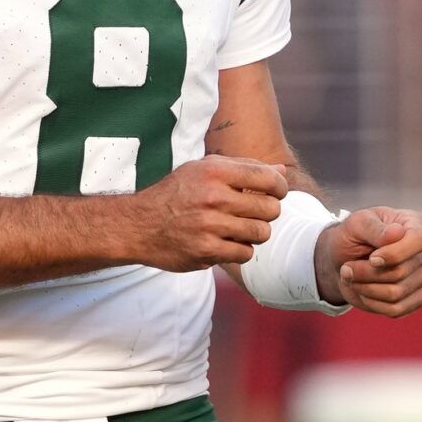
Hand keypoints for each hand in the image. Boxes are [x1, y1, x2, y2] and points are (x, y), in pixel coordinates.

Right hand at [123, 157, 287, 270]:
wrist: (139, 224)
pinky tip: (228, 242)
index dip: (280, 187)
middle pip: (270, 209)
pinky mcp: (205, 252)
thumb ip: (245, 168)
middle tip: (256, 212)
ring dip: (256, 232)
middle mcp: (213, 198)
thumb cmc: (177, 193)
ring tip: (242, 227)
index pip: (269, 179)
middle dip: (268, 211)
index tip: (275, 193)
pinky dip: (241, 249)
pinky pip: (244, 253)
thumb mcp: (204, 169)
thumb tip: (282, 170)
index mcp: (215, 172)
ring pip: (261, 233)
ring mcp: (209, 227)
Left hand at [316, 208, 421, 316]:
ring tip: (352, 278)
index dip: (394, 253)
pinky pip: (397, 309)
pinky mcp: (420, 297)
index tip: (371, 258)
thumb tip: (397, 233)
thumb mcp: (356, 224)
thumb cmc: (352, 237)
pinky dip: (372, 303)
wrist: (344, 260)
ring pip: (396, 293)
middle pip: (401, 271)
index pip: (419, 240)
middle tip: (347, 268)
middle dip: (367, 273)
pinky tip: (364, 291)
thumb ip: (375, 228)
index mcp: (415, 223)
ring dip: (365, 288)